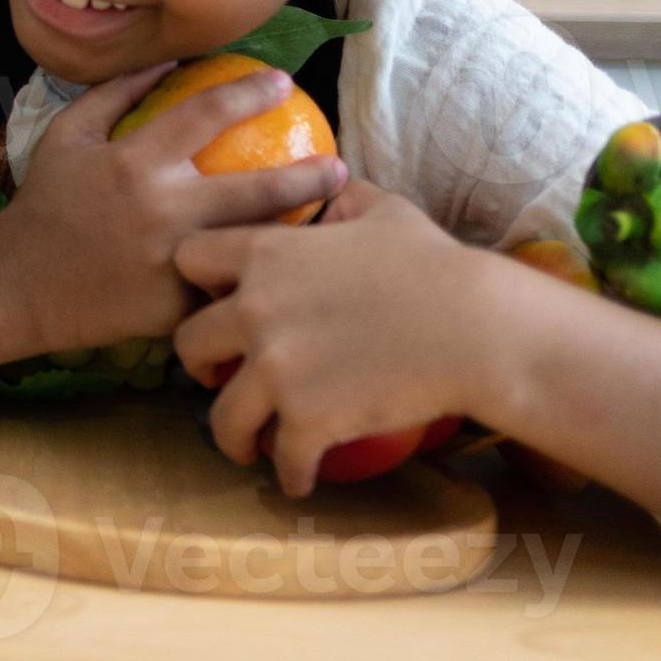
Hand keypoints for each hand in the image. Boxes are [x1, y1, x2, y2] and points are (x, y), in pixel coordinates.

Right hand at [0, 60, 348, 356]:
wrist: (20, 284)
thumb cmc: (45, 202)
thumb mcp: (67, 135)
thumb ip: (115, 94)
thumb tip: (169, 63)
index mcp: (136, 161)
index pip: (207, 114)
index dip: (251, 92)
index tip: (285, 83)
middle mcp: (163, 210)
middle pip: (257, 191)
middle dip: (308, 178)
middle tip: (342, 167)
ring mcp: (173, 264)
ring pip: (255, 246)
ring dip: (295, 232)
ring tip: (331, 224)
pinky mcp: (177, 308)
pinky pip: (227, 288)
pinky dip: (255, 277)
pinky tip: (285, 272)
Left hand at [172, 178, 497, 495]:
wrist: (474, 328)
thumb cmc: (434, 265)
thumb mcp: (382, 211)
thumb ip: (341, 199)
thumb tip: (333, 182)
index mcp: (265, 254)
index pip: (188, 260)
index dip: (197, 283)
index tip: (214, 300)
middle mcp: (255, 309)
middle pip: (186, 342)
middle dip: (199, 362)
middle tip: (218, 374)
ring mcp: (276, 368)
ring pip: (220, 415)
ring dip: (232, 434)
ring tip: (246, 444)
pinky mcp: (306, 418)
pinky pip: (280, 458)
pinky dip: (289, 473)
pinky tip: (300, 478)